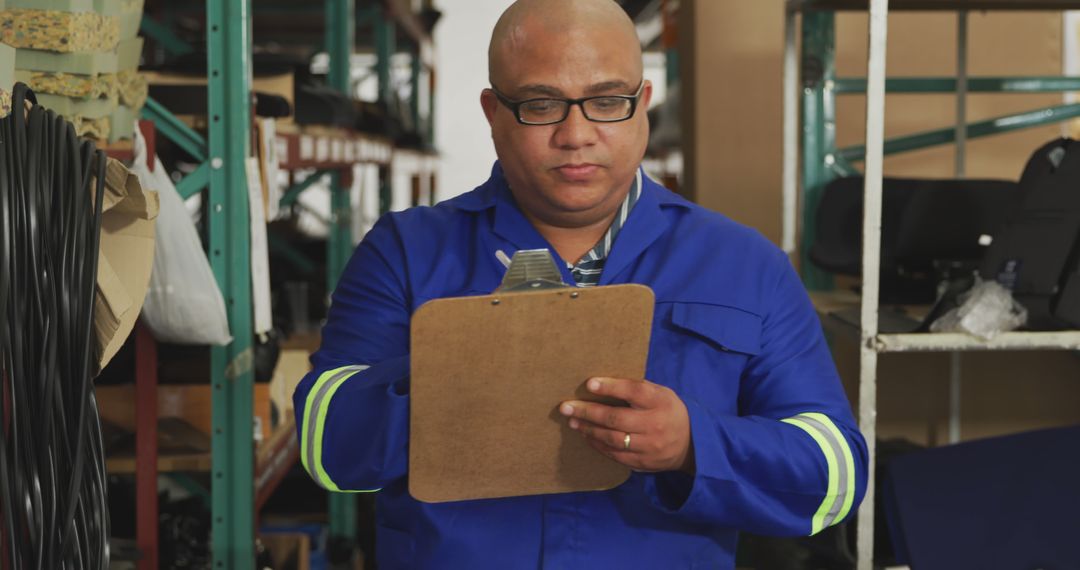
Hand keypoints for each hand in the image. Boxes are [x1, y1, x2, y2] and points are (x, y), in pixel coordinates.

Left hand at [559, 377, 694, 473]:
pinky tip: (586, 436)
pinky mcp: (642, 462)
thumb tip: (603, 383)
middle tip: (566, 407)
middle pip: (616, 418)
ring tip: (573, 421)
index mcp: (660, 402)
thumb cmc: (668, 411)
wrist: (691, 445)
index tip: (590, 383)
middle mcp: (654, 424)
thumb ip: (638, 390)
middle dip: (588, 412)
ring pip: (612, 439)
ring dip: (588, 429)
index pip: (634, 392)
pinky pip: (614, 454)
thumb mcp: (661, 394)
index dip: (611, 387)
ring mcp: (648, 446)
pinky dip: (597, 445)